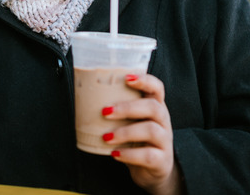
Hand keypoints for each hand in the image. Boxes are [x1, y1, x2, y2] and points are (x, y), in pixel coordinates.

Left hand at [102, 74, 183, 194]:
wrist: (152, 171)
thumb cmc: (137, 142)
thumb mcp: (131, 123)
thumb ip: (118, 112)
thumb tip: (85, 99)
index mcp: (155, 108)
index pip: (157, 88)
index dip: (145, 80)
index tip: (126, 78)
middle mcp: (163, 121)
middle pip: (153, 107)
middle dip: (128, 107)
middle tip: (105, 112)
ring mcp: (164, 141)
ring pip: (151, 130)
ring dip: (125, 132)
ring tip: (106, 137)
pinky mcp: (161, 160)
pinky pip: (148, 155)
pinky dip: (129, 154)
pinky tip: (115, 154)